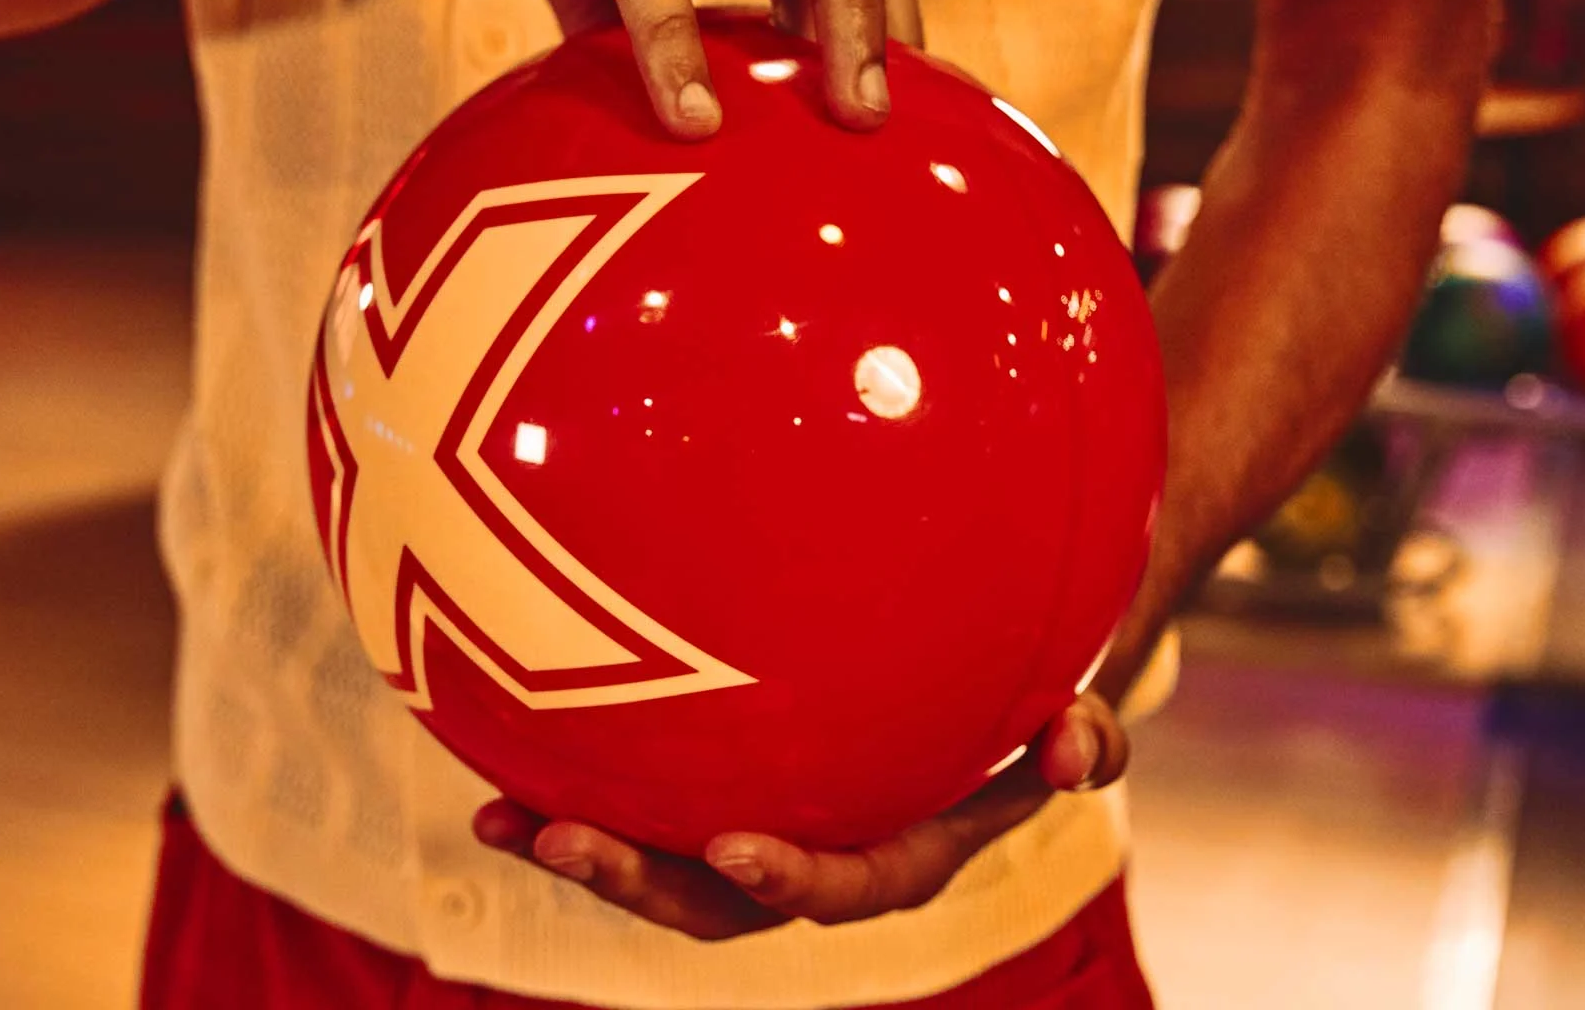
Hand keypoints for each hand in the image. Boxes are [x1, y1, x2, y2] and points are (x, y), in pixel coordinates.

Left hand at [470, 693, 1128, 940]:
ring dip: (581, 853)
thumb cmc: (1026, 692)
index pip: (848, 888)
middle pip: (721, 903)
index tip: (735, 849)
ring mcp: (759, 828)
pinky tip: (498, 749)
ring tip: (499, 816)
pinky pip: (642, 804)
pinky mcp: (712, 791)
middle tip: (568, 842)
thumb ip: (1086, 737)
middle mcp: (818, 856)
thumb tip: (1073, 754)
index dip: (793, 881)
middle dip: (641, 884)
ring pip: (660, 867)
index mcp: (901, 851)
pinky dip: (574, 789)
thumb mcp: (1074, 708)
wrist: (983, 681)